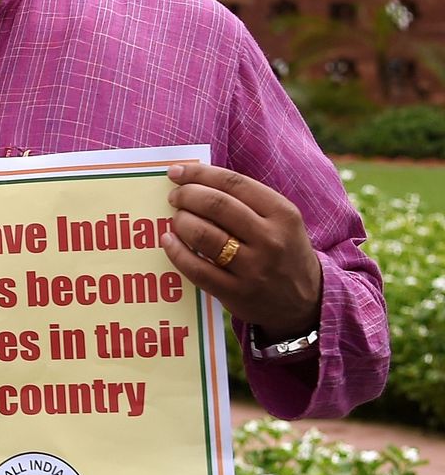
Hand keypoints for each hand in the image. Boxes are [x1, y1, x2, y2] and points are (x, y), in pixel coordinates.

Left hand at [163, 163, 322, 336]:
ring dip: (181, 222)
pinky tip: (168, 241)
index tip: (176, 172)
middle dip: (187, 195)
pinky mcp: (237, 293)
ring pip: (204, 235)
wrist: (306, 302)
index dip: (199, 174)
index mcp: (283, 213)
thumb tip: (195, 180)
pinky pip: (197, 269)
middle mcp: (271, 239)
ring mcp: (254, 268)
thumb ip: (247, 201)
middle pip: (216, 205)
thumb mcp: (281, 221)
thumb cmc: (284, 252)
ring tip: (176, 219)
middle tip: (175, 197)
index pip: (234, 183)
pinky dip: (176, 251)